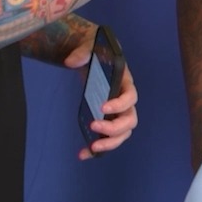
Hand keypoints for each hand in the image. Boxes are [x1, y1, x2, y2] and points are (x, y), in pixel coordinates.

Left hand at [68, 30, 138, 160]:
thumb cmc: (95, 52)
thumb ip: (82, 53)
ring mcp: (116, 113)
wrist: (92, 56)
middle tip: (94, 126)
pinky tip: (82, 154)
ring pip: (122, 134)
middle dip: (114, 128)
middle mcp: (125, 101)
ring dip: (109, 143)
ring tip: (92, 148)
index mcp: (125, 83)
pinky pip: (106, 138)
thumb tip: (70, 62)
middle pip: (130, 120)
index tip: (102, 107)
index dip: (120, 105)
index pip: (130, 97)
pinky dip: (96, 150)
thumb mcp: (90, 47)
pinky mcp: (106, 120)